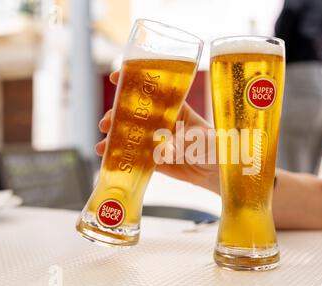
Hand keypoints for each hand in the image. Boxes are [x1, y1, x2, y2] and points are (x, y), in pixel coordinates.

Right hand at [96, 71, 219, 193]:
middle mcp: (163, 122)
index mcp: (176, 108)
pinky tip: (107, 158)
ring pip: (131, 134)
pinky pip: (136, 156)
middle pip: (135, 113)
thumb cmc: (216, 147)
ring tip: (103, 145)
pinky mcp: (155, 160)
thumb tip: (163, 152)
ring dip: (115, 137)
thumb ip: (182, 144)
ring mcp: (157, 141)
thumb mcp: (201, 141)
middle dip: (117, 115)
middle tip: (107, 123)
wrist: (218, 171)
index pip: (153, 92)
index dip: (133, 82)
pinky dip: (121, 156)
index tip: (116, 76)